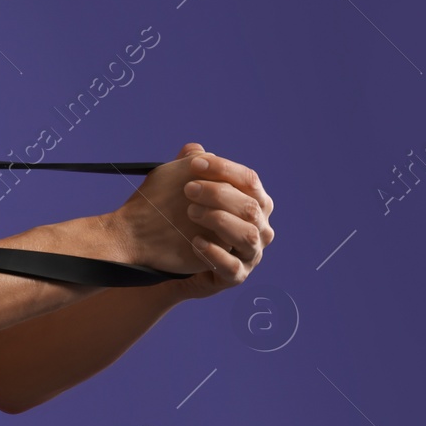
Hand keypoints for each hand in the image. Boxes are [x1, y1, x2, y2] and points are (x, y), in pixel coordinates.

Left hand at [109, 143, 274, 294]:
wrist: (165, 253)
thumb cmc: (182, 215)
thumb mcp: (182, 187)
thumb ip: (190, 168)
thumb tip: (195, 150)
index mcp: (254, 202)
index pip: (249, 179)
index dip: (223, 168)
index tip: (193, 163)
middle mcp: (260, 227)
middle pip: (249, 206)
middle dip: (217, 193)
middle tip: (187, 189)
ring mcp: (251, 253)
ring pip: (247, 235)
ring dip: (218, 220)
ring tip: (190, 212)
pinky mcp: (236, 275)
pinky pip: (233, 266)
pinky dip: (214, 253)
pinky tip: (194, 242)